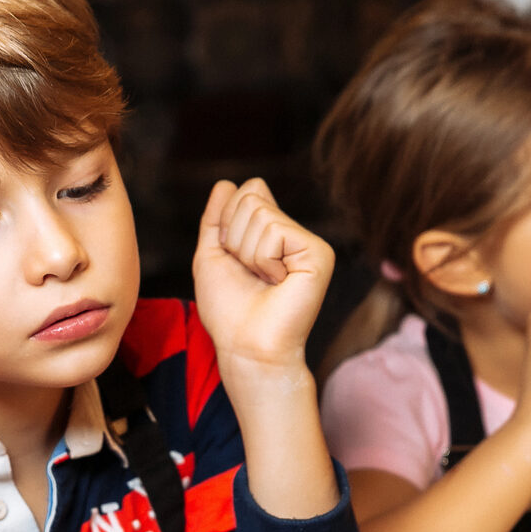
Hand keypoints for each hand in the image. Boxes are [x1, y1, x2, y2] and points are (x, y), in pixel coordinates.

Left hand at [191, 178, 332, 369]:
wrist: (246, 347)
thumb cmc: (229, 311)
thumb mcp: (211, 256)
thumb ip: (215, 219)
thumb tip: (225, 184)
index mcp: (272, 233)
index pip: (248, 190)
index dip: (227, 221)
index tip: (233, 259)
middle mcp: (294, 234)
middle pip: (252, 196)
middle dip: (234, 237)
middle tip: (249, 273)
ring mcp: (309, 242)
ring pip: (260, 214)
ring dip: (247, 253)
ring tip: (262, 281)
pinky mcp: (319, 253)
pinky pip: (274, 231)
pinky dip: (263, 260)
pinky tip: (277, 282)